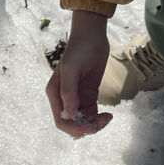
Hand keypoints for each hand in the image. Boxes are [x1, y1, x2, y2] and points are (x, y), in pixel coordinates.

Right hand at [46, 10, 112, 136]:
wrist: (92, 36)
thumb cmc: (79, 50)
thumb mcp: (72, 70)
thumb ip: (69, 93)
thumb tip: (68, 114)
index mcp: (55, 93)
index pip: (61, 120)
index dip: (74, 128)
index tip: (89, 127)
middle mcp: (64, 98)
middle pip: (72, 123)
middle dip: (86, 127)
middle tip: (101, 123)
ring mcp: (77, 97)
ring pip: (84, 119)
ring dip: (94, 123)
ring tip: (107, 118)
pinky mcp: (89, 94)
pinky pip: (92, 112)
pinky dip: (99, 117)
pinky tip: (109, 115)